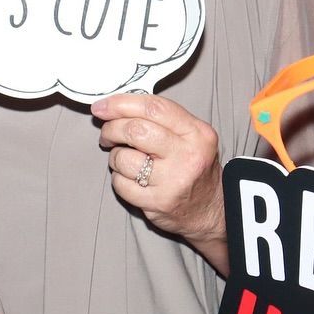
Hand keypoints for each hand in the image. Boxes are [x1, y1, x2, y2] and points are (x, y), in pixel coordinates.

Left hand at [94, 92, 227, 268]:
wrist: (210, 210)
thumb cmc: (194, 168)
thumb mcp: (191, 136)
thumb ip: (160, 119)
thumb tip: (116, 106)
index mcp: (197, 133)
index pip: (154, 108)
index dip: (121, 104)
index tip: (103, 106)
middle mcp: (188, 155)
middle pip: (135, 130)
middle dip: (112, 129)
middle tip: (108, 134)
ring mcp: (173, 181)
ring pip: (123, 158)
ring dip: (115, 156)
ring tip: (125, 160)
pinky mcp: (158, 202)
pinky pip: (120, 183)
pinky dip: (118, 178)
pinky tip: (131, 178)